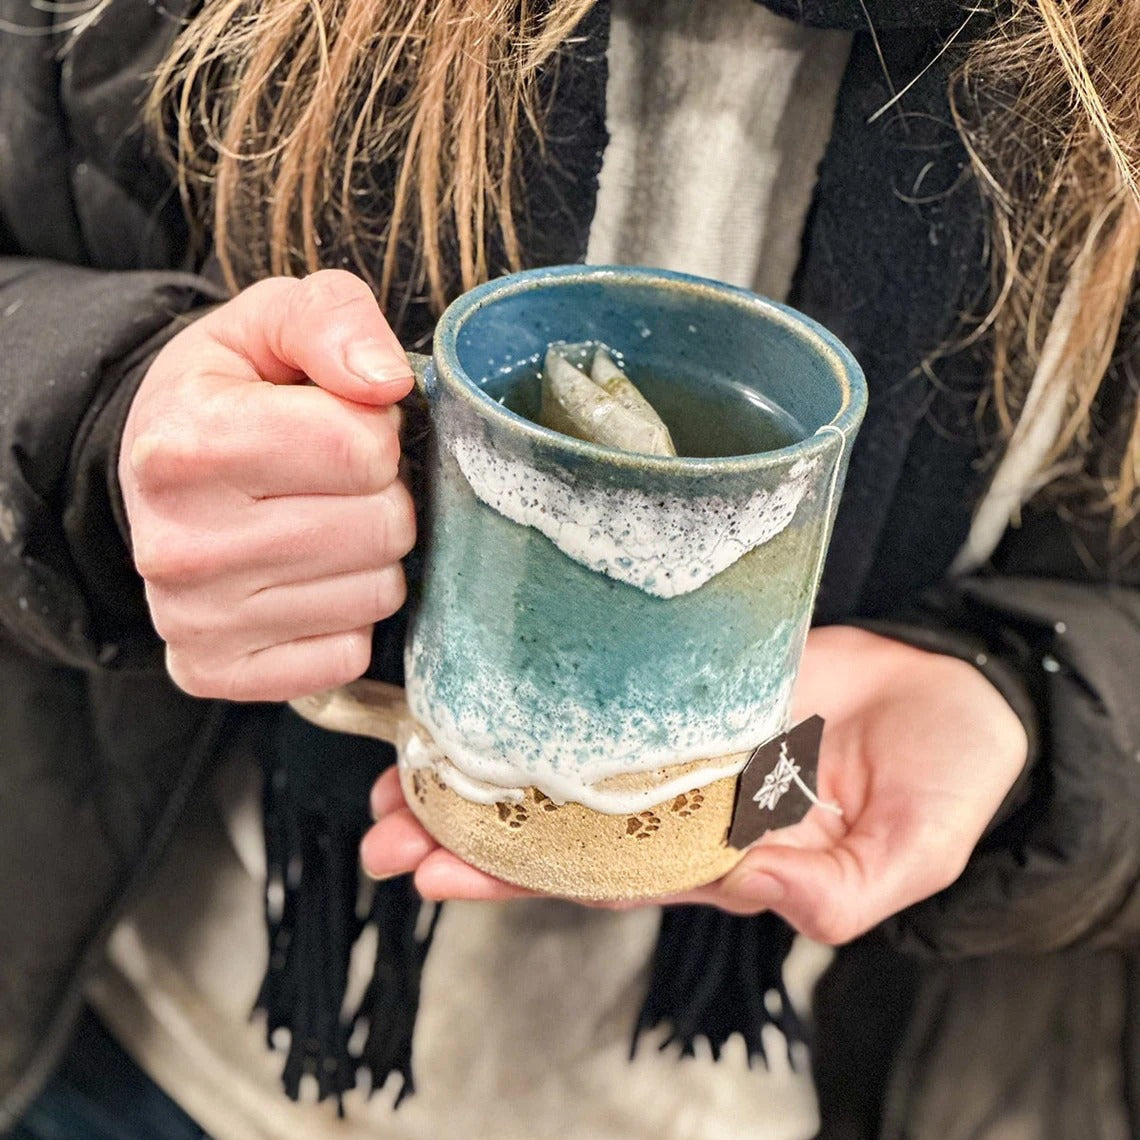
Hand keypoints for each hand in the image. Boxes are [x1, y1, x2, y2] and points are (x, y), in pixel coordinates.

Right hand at [120, 270, 415, 701]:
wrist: (160, 472)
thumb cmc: (229, 394)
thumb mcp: (270, 323)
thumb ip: (333, 321)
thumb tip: (387, 383)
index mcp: (186, 443)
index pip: (362, 448)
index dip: (375, 431)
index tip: (339, 425)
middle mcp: (180, 544)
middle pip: (382, 527)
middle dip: (381, 495)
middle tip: (333, 482)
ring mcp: (194, 620)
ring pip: (377, 595)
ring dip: (370, 557)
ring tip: (319, 524)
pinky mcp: (214, 671)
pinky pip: (349, 654)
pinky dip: (346, 618)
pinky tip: (305, 581)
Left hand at [361, 626, 1028, 942]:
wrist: (960, 695)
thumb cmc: (945, 779)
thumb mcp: (910, 854)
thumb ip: (837, 889)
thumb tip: (749, 880)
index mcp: (722, 860)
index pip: (597, 879)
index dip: (512, 876)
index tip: (429, 868)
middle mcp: (683, 805)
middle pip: (557, 828)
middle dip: (466, 830)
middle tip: (378, 825)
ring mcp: (682, 740)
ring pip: (567, 761)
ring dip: (485, 767)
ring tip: (397, 769)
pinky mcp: (692, 680)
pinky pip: (610, 691)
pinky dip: (548, 696)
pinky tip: (489, 689)